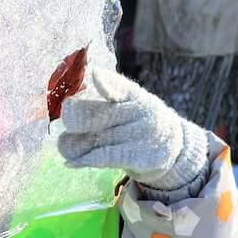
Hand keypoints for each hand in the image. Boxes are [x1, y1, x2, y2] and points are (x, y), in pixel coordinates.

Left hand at [58, 67, 185, 184]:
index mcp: (133, 95)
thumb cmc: (140, 123)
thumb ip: (106, 99)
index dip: (108, 82)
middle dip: (77, 119)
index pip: (120, 87)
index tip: (96, 74)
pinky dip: (86, 160)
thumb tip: (74, 100)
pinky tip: (70, 163)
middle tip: (65, 121)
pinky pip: (107, 157)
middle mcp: (138, 113)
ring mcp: (141, 135)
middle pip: (101, 116)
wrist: (175, 149)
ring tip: (63, 146)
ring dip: (76, 145)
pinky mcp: (142, 157)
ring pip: (100, 139)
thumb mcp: (131, 103)